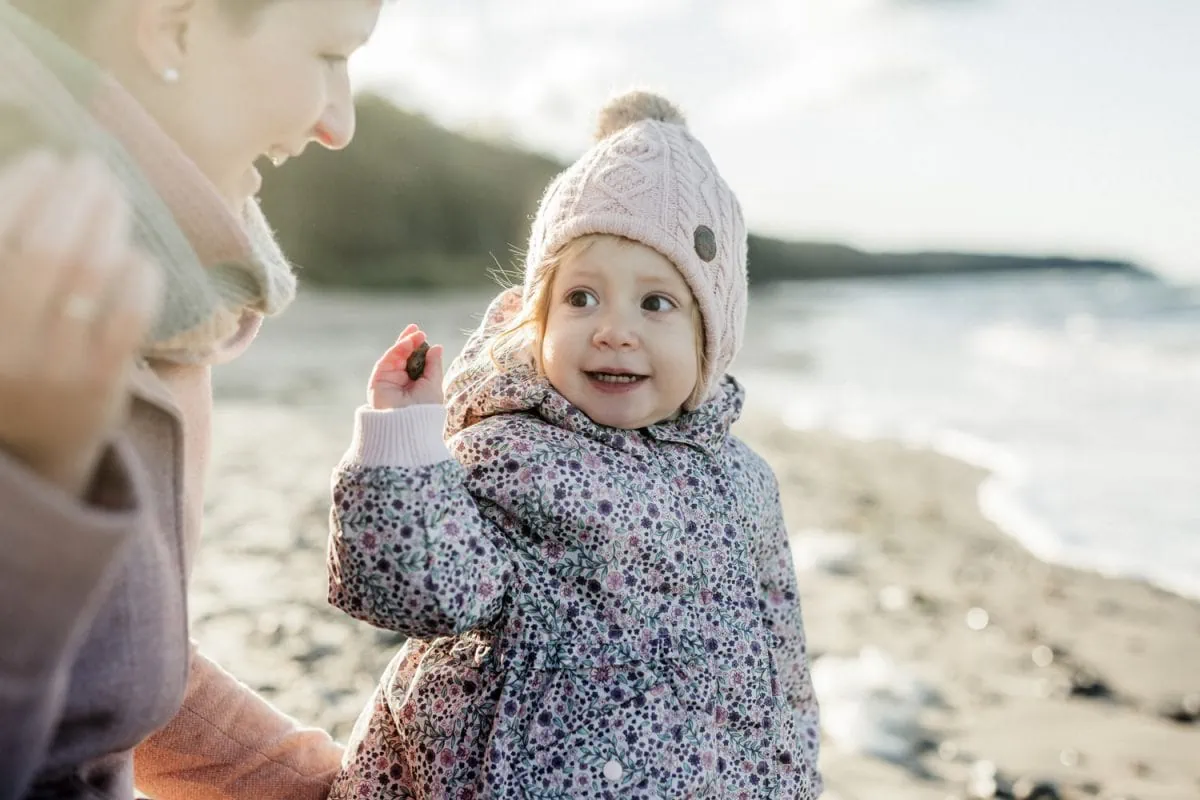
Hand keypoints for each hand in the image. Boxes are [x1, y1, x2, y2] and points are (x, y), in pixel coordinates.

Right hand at [0, 150, 161, 496]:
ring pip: (89, 273)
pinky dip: (136, 274)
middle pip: (47, 246)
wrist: (29, 452)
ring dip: (107, 222)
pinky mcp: (99, 385)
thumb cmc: (3, 357)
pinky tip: (137, 257)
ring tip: (112, 196)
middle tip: (92, 166)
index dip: (24, 187)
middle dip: (74, 195)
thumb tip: (39, 176)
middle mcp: (0, 344)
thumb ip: (8, 252)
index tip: (45, 160)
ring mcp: (50, 367)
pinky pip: (129, 313)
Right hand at [368, 324, 444, 409]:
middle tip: (417, 330)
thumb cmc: (425, 409)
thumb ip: (434, 365)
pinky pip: (386, 361)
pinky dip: (396, 351)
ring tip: (415, 336)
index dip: (417, 347)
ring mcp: (388, 381)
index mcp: (415, 384)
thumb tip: (437, 347)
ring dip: (404, 344)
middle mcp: (400, 382)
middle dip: (409, 342)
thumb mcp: (433, 384)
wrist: (409, 425)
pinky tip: (406, 344)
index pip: (415, 361)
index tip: (423, 335)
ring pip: (394, 357)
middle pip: (403, 356)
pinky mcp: (378, 381)